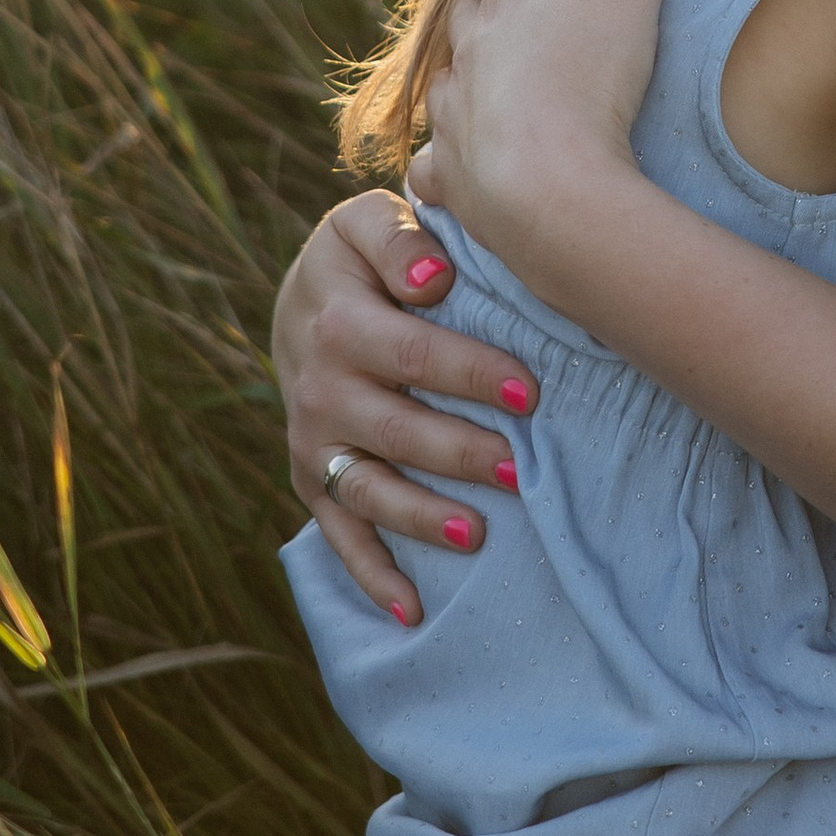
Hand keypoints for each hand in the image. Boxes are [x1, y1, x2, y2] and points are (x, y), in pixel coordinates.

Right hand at [273, 191, 542, 622]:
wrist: (303, 300)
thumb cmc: (361, 260)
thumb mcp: (364, 222)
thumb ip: (396, 235)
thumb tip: (433, 273)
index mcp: (337, 322)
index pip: (413, 353)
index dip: (473, 374)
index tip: (532, 394)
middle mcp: (319, 389)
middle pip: (397, 429)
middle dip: (461, 453)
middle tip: (520, 469)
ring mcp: (314, 442)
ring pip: (368, 490)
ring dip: (420, 518)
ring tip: (475, 535)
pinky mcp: (314, 480)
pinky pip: (340, 534)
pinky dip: (371, 577)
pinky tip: (412, 612)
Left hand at [419, 0, 678, 267]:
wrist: (551, 192)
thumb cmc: (594, 85)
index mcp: (513, 0)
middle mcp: (470, 50)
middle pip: (470, 6)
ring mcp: (454, 112)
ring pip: (445, 77)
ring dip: (463, 69)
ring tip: (486, 71)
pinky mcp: (452, 172)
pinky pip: (433, 161)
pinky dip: (443, 155)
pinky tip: (453, 158)